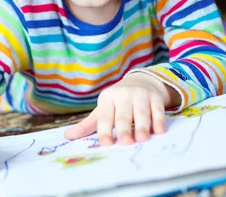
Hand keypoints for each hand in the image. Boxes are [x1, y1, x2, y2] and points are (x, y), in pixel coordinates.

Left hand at [64, 73, 179, 145]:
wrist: (142, 81)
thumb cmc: (118, 102)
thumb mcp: (103, 109)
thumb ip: (88, 125)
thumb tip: (67, 137)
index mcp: (107, 98)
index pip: (105, 116)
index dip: (105, 130)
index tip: (106, 143)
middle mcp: (123, 95)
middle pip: (124, 115)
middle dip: (124, 128)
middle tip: (126, 143)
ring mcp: (141, 95)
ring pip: (141, 112)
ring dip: (142, 125)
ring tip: (142, 139)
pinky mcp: (155, 97)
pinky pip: (158, 109)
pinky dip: (159, 120)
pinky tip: (159, 131)